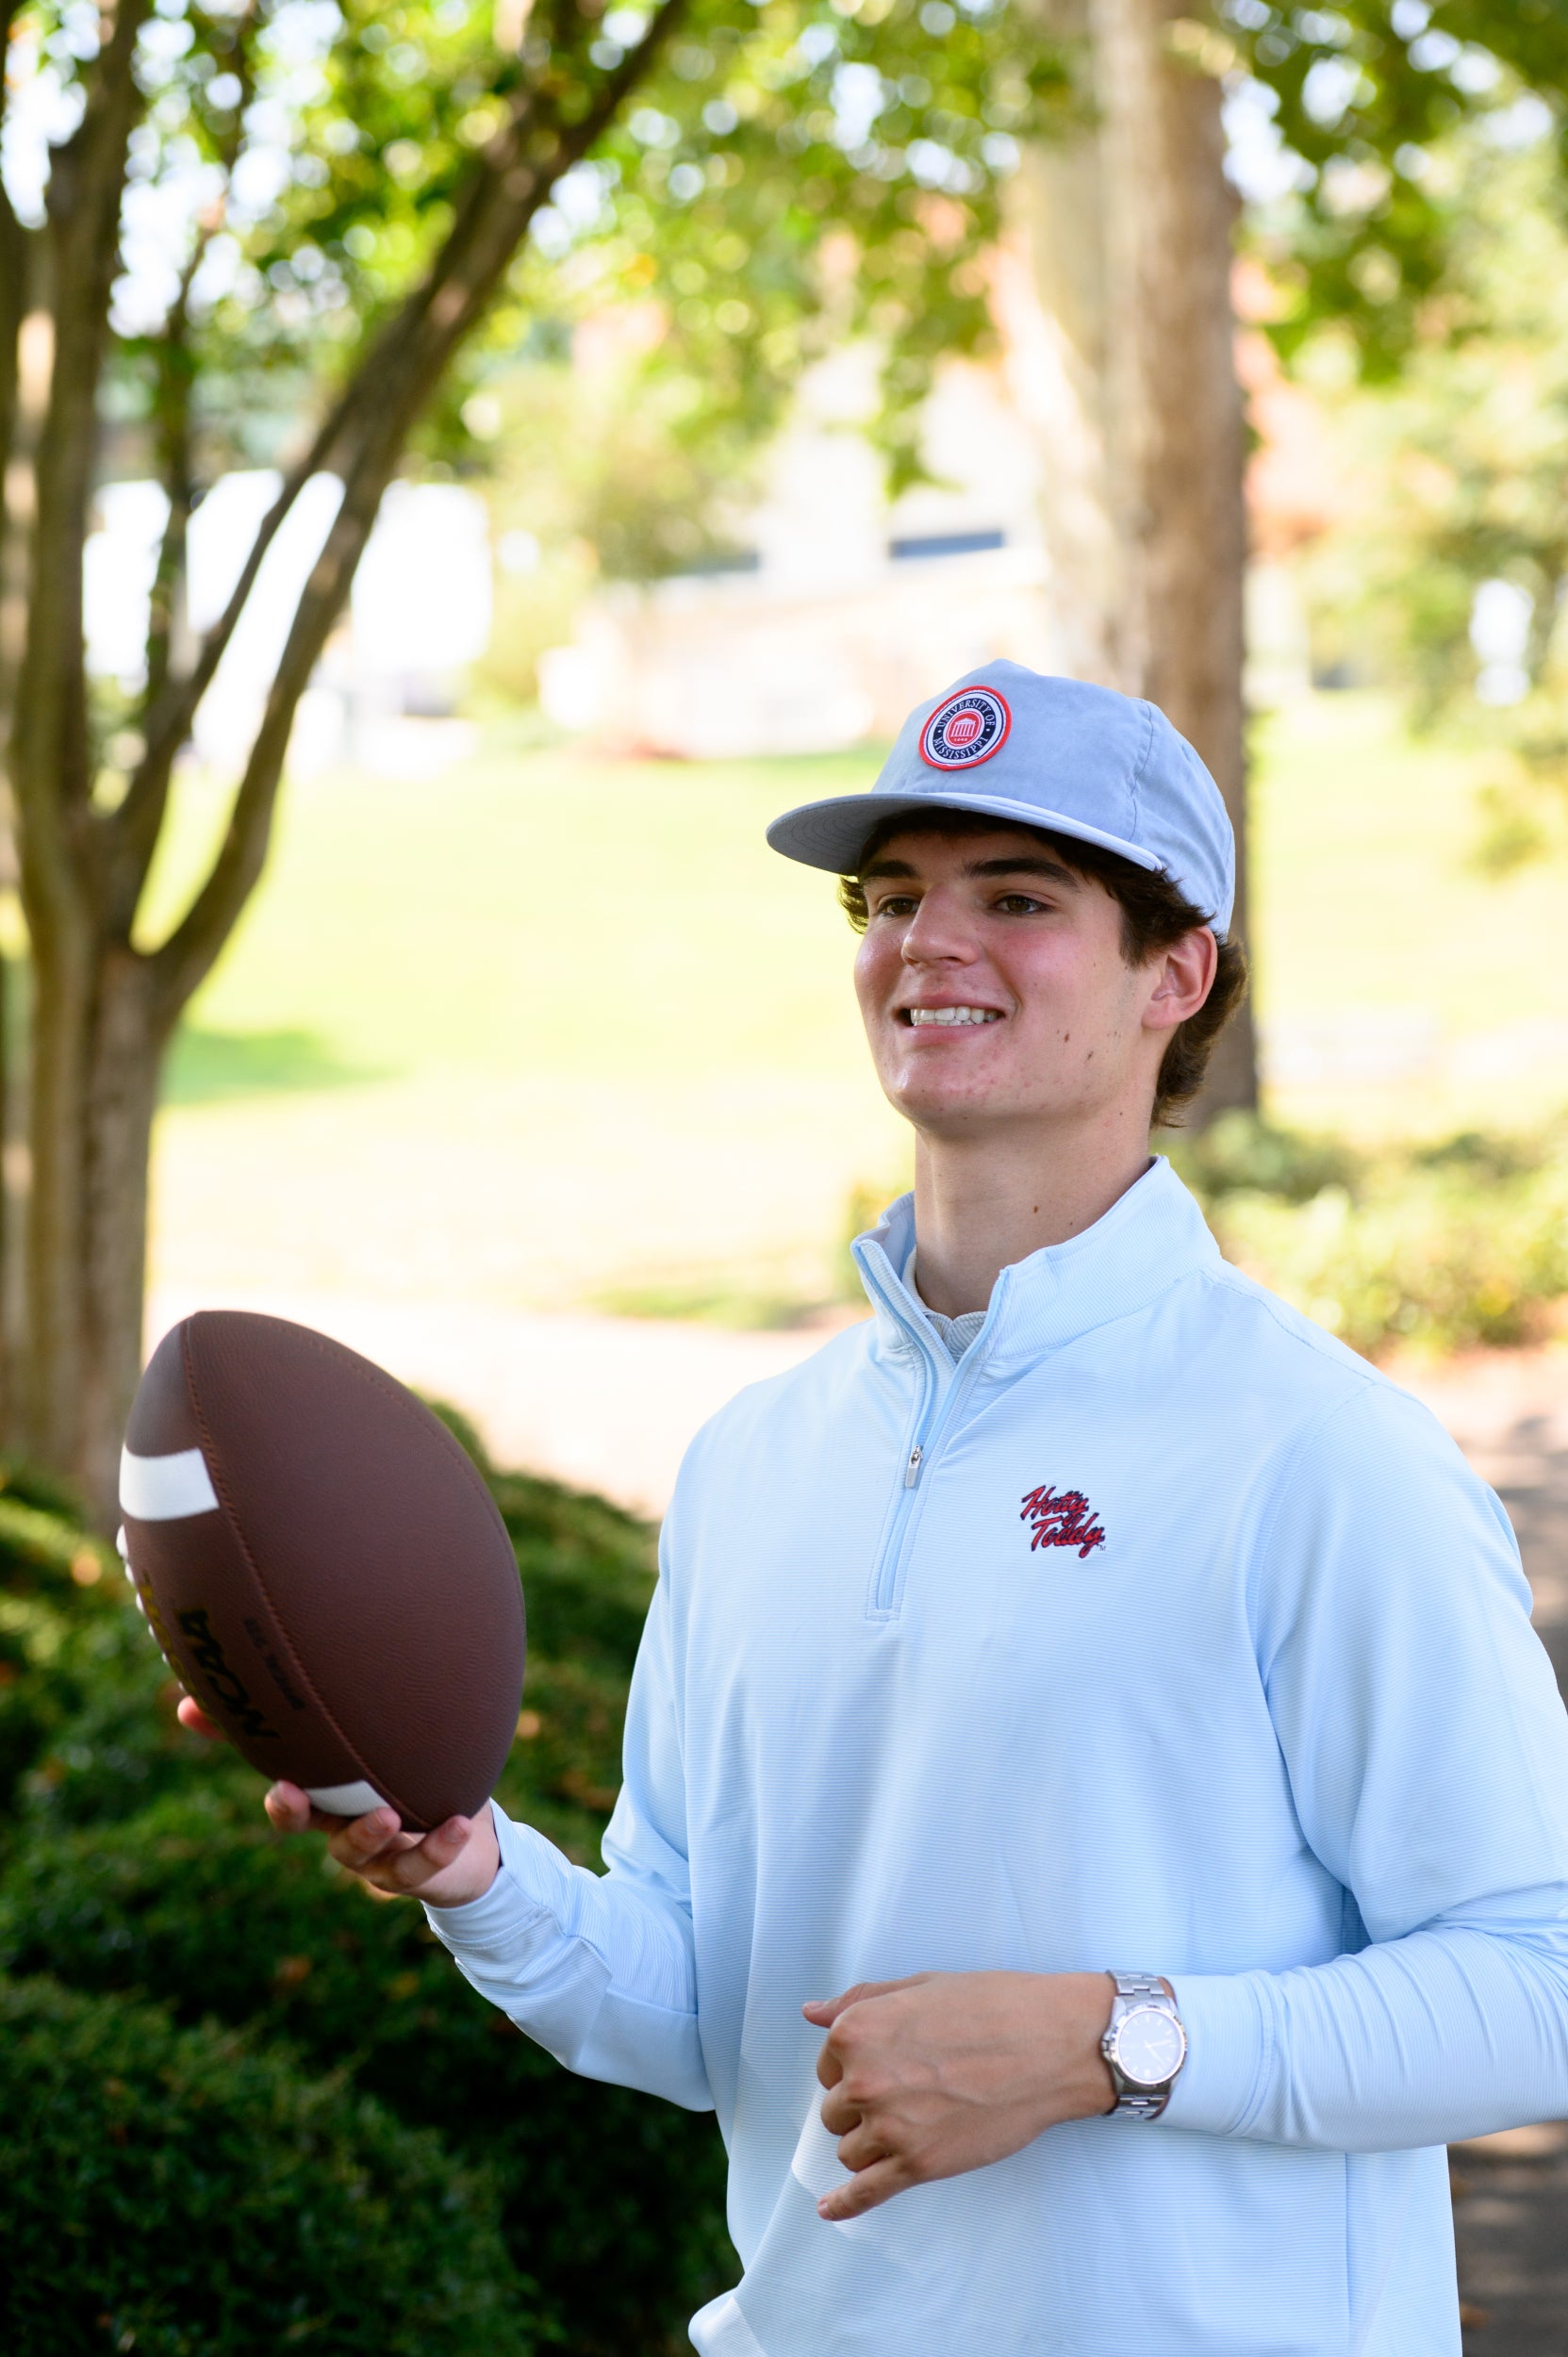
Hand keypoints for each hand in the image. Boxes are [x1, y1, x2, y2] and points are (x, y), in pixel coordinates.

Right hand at [176, 1692, 500, 1906]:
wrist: (471, 1829)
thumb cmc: (419, 1770)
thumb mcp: (393, 1731)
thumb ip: (358, 1699)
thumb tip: (326, 1644)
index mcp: (327, 1785)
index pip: (279, 1768)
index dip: (246, 1739)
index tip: (210, 1732)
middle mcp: (341, 1818)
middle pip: (299, 1819)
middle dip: (289, 1808)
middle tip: (285, 1789)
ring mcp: (374, 1850)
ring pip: (356, 1852)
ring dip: (365, 1833)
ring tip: (386, 1812)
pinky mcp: (417, 1870)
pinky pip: (422, 1865)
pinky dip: (437, 1846)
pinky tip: (456, 1822)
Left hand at [801, 1970, 1115, 2220]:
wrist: (1050, 2044)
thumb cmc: (991, 2006)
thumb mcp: (920, 1987)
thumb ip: (860, 2001)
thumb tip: (812, 2013)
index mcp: (857, 2031)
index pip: (828, 2065)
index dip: (855, 2067)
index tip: (886, 2066)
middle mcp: (863, 2080)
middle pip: (835, 2111)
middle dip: (861, 2106)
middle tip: (906, 2093)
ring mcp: (889, 2127)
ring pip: (850, 2151)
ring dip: (870, 2144)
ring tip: (910, 2126)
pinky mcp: (918, 2165)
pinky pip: (866, 2193)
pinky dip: (844, 2205)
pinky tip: (830, 2209)